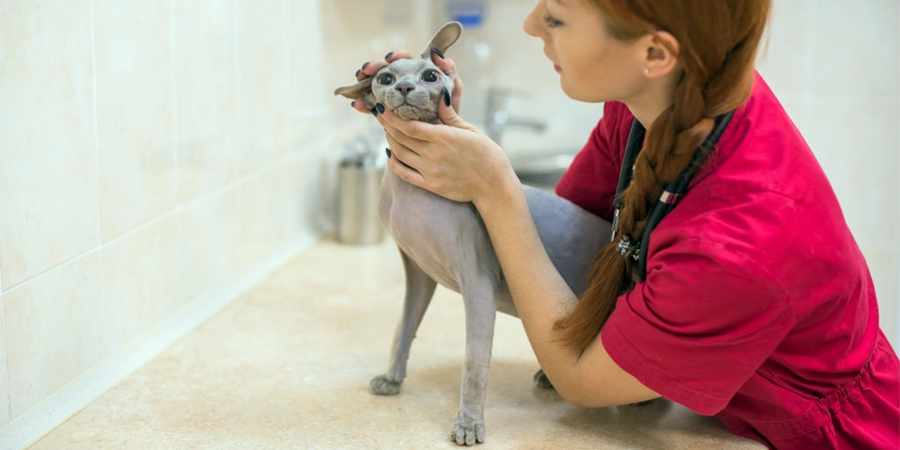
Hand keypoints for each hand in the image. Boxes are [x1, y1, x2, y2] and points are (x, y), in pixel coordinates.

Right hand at [350, 49, 463, 112]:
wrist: (438, 143)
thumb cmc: (447, 118)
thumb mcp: (451, 97)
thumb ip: (451, 79)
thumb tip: (446, 59)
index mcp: (416, 76)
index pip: (405, 59)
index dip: (397, 56)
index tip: (392, 58)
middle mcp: (402, 83)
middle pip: (385, 69)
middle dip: (375, 66)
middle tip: (368, 69)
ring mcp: (392, 97)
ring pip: (374, 84)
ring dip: (364, 81)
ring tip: (360, 81)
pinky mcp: (385, 112)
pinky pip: (371, 105)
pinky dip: (364, 104)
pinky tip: (357, 105)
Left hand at [376, 97, 518, 204]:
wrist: (493, 185)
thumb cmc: (486, 155)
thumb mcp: (471, 130)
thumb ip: (451, 116)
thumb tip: (440, 96)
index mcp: (443, 138)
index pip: (409, 126)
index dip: (392, 117)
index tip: (383, 109)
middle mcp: (433, 154)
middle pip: (401, 138)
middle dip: (388, 126)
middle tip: (381, 116)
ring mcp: (430, 171)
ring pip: (400, 154)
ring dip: (390, 141)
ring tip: (387, 131)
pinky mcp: (430, 185)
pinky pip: (404, 173)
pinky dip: (394, 162)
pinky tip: (391, 154)